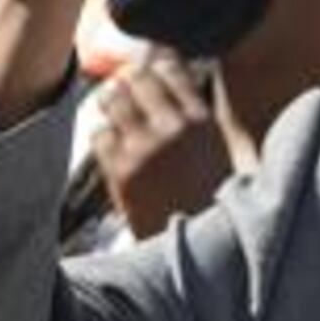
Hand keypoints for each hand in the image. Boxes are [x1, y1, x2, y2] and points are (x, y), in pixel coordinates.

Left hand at [92, 50, 232, 236]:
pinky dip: (104, 137)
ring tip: (118, 114)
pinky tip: (115, 148)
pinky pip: (100, 135)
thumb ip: (196, 114)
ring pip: (114, 101)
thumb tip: (168, 73)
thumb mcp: (219, 150)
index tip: (150, 71)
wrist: (202, 254)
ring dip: (113, 104)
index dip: (156, 66)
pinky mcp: (120, 173)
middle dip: (131, 82)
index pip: (170, 68)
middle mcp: (173, 129)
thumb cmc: (213, 201)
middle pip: (137, 78)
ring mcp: (143, 149)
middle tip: (128, 91)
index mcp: (203, 121)